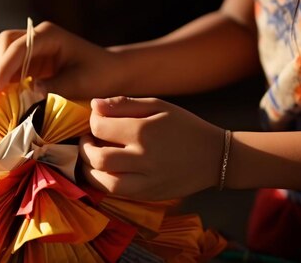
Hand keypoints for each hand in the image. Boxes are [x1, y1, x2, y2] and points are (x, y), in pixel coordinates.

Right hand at [0, 21, 120, 98]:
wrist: (111, 73)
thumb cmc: (100, 75)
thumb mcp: (79, 84)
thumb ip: (52, 88)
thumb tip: (27, 94)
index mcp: (49, 35)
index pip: (18, 48)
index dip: (2, 69)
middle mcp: (38, 36)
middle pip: (5, 44)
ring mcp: (34, 47)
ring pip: (3, 55)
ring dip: (1, 75)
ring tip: (3, 100)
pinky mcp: (32, 61)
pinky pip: (11, 68)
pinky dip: (7, 82)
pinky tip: (10, 99)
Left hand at [79, 96, 223, 200]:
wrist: (215, 156)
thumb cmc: (185, 126)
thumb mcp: (159, 105)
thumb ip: (125, 104)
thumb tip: (94, 105)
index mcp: (145, 131)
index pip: (100, 127)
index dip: (92, 121)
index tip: (97, 119)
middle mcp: (143, 158)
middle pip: (97, 157)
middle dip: (85, 148)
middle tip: (89, 140)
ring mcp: (146, 181)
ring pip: (103, 182)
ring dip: (89, 170)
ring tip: (93, 157)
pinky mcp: (149, 195)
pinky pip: (117, 193)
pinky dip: (104, 182)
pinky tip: (106, 171)